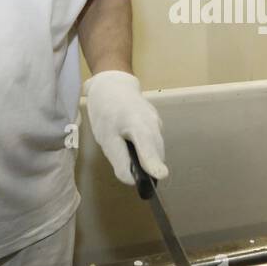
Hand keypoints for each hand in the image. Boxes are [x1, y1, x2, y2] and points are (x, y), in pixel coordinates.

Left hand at [84, 70, 167, 184]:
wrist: (113, 85)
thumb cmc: (106, 110)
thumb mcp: (106, 137)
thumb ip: (119, 159)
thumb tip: (132, 180)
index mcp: (139, 125)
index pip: (149, 149)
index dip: (153, 165)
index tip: (160, 176)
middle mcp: (154, 124)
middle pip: (156, 153)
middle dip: (146, 166)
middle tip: (126, 168)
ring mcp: (158, 122)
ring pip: (156, 148)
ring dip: (145, 158)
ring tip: (126, 150)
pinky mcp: (157, 122)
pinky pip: (154, 142)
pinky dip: (145, 148)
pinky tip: (131, 141)